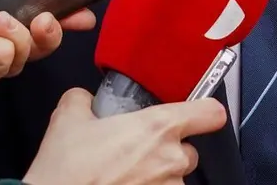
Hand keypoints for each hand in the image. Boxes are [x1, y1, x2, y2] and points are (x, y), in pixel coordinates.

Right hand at [22, 88, 226, 184]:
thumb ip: (84, 100)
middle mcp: (171, 160)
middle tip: (136, 152)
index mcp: (158, 128)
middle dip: (167, 150)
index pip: (210, 113)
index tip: (198, 113)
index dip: (205, 111)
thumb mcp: (67, 119)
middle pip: (188, 150)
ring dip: (156, 176)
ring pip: (174, 179)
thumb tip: (85, 99)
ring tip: (123, 176)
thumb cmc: (66, 171)